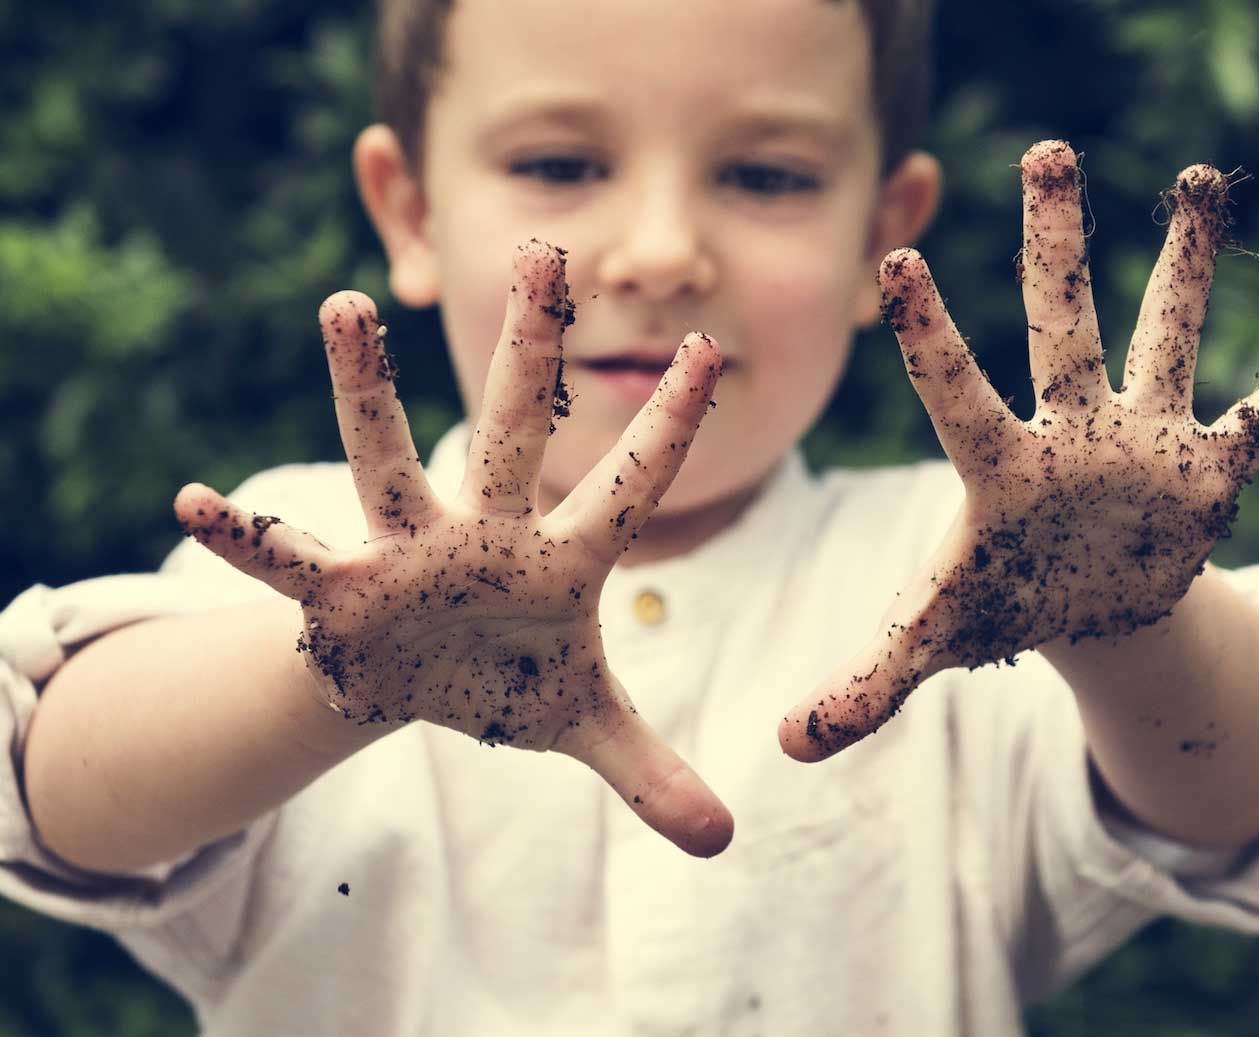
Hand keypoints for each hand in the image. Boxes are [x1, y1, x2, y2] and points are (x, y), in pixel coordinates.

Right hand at [177, 240, 733, 855]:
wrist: (417, 686)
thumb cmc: (507, 682)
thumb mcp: (584, 728)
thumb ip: (651, 772)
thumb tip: (724, 842)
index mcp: (559, 562)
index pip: (628, 487)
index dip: (670, 428)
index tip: (714, 350)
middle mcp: (485, 536)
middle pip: (512, 432)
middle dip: (531, 352)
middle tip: (547, 252)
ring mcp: (408, 554)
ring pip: (389, 460)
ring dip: (367, 390)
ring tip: (343, 304)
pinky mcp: (343, 591)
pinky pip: (290, 559)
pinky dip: (248, 537)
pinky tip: (194, 503)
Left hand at [780, 140, 1258, 762]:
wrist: (1082, 607)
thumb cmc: (1000, 605)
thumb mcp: (934, 642)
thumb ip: (864, 686)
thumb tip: (784, 747)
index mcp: (1000, 469)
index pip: (956, 393)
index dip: (930, 335)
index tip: (899, 259)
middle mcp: (1071, 433)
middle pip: (1061, 325)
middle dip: (1056, 246)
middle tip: (1047, 151)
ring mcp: (1141, 441)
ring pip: (1166, 337)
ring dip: (1187, 266)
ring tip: (1202, 181)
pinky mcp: (1204, 470)